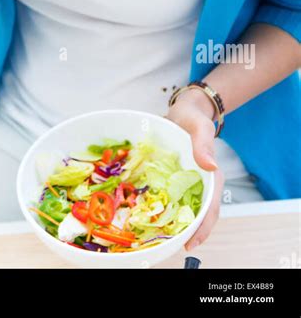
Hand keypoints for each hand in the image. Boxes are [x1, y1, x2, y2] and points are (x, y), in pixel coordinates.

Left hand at [164, 88, 223, 250]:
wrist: (183, 110)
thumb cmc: (193, 117)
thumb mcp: (199, 126)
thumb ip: (204, 143)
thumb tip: (211, 165)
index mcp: (211, 176)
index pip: (210, 208)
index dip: (202, 228)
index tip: (190, 244)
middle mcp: (199, 184)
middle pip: (196, 215)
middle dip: (185, 233)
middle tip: (168, 247)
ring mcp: (186, 184)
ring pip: (182, 210)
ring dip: (172, 224)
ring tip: (155, 239)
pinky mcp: (173, 180)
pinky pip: (168, 197)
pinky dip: (160, 208)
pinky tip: (146, 216)